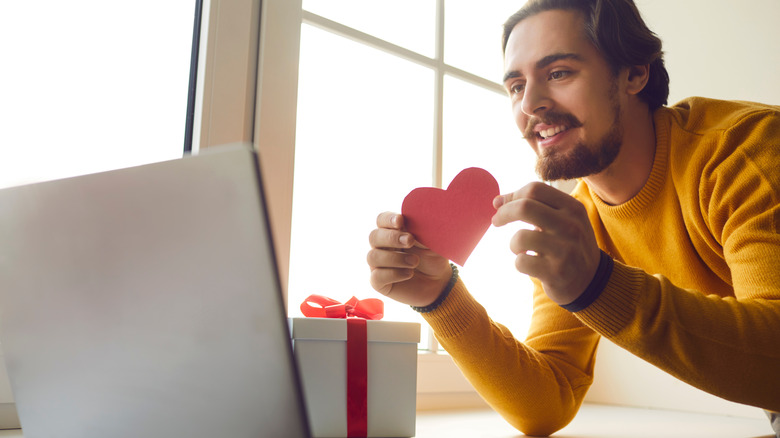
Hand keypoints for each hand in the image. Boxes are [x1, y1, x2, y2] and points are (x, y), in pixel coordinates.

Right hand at [367, 212, 451, 306]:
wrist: (438, 282)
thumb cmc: (432, 257)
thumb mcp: (431, 243)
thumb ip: (421, 232)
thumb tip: (412, 226)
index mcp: (392, 231)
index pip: (381, 220)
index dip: (388, 219)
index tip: (400, 221)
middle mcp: (381, 246)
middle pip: (374, 236)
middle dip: (391, 238)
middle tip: (410, 240)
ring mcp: (378, 264)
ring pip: (373, 257)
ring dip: (395, 258)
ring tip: (415, 261)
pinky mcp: (379, 282)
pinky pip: (377, 277)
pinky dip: (394, 274)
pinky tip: (409, 273)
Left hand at [491, 182, 600, 304]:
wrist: (590, 281)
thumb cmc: (567, 245)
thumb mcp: (562, 220)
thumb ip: (534, 207)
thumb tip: (497, 201)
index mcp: (573, 208)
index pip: (535, 190)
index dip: (513, 196)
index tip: (501, 205)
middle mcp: (571, 226)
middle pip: (525, 207)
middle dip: (504, 213)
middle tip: (496, 221)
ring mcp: (565, 250)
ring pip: (520, 237)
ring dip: (514, 244)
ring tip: (522, 250)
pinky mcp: (556, 272)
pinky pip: (521, 262)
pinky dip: (520, 263)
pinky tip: (531, 264)